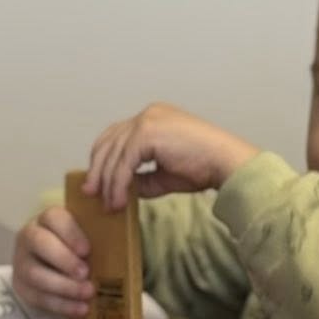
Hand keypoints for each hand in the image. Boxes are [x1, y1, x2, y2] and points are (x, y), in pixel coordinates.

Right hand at [12, 205, 93, 317]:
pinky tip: (80, 309)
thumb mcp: (92, 235)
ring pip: (34, 273)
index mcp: (49, 219)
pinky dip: (60, 305)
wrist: (64, 266)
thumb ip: (103, 232)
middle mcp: (30, 236)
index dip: (70, 233)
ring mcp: (22, 261)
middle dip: (64, 260)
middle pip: (39, 243)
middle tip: (86, 274)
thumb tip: (121, 218)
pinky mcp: (22, 285)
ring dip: (63, 286)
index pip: (54, 218)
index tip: (87, 250)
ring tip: (87, 294)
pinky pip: (36, 296)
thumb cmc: (82, 248)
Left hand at [85, 102, 259, 211]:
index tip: (98, 182)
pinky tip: (120, 201)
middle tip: (91, 193)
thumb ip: (143, 177)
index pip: (118, 135)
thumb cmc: (206, 168)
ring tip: (108, 204)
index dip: (104, 159)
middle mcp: (148, 114)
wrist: (227, 163)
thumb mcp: (166, 174)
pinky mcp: (147, 133)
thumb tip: (123, 190)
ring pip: (114, 154)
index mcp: (154, 118)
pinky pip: (123, 163)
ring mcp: (147, 121)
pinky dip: (118, 184)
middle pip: (109, 141)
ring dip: (107, 182)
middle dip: (98, 169)